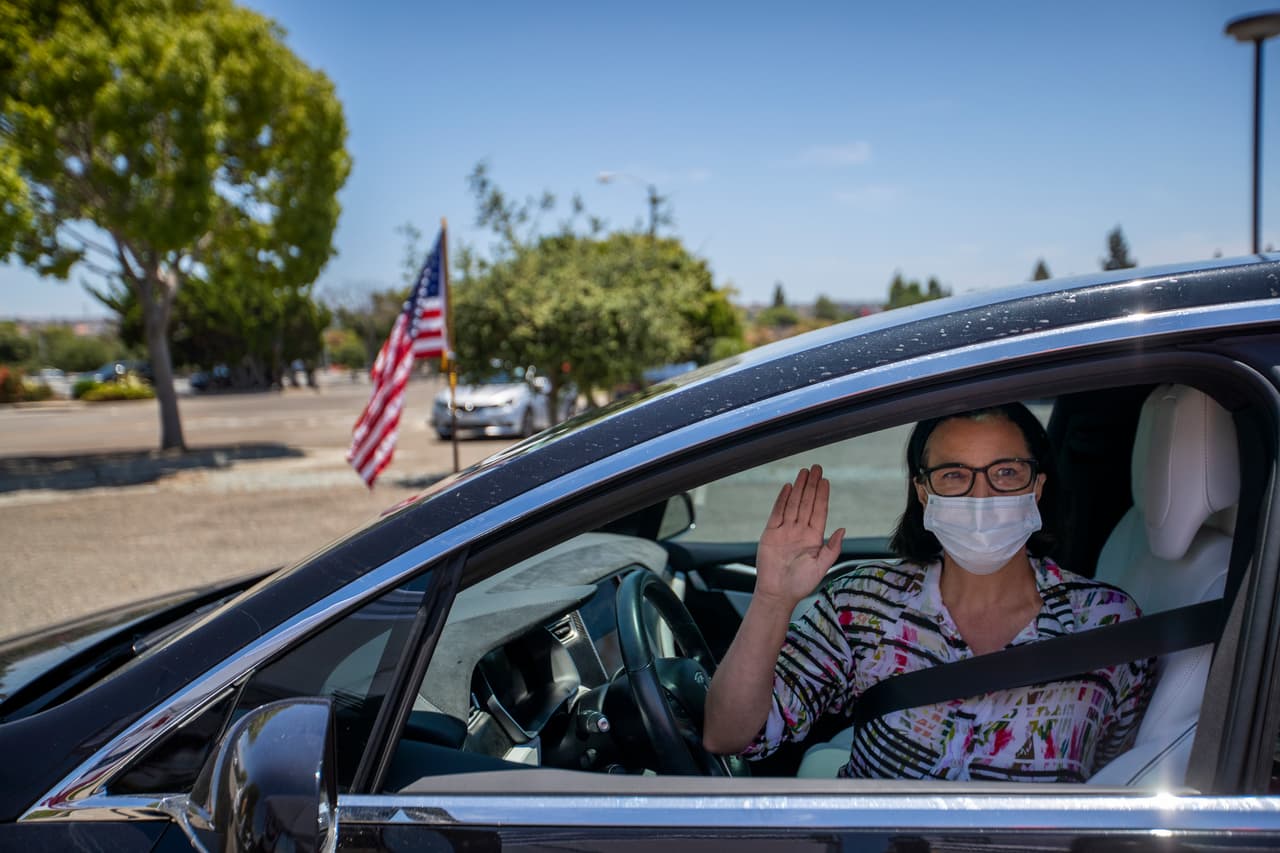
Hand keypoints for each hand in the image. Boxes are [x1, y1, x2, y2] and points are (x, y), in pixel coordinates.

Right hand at [754, 465, 845, 608]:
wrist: (778, 593)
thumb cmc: (801, 584)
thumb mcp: (821, 567)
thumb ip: (832, 548)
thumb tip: (843, 529)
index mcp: (814, 538)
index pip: (819, 511)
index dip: (823, 496)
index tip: (826, 481)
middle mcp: (800, 531)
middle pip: (807, 503)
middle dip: (812, 485)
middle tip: (816, 468)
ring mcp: (785, 531)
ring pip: (794, 504)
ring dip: (799, 488)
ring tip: (804, 472)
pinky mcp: (771, 533)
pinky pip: (778, 512)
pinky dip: (783, 499)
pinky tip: (788, 487)